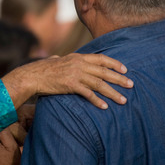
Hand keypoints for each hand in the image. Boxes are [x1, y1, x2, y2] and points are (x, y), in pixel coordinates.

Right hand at [2, 53, 132, 109]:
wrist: (33, 75)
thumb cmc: (43, 69)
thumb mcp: (56, 60)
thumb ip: (62, 59)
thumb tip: (60, 57)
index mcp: (78, 57)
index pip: (101, 59)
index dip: (114, 64)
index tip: (125, 70)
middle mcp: (79, 64)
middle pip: (104, 72)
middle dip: (119, 79)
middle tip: (131, 85)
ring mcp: (75, 74)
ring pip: (99, 84)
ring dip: (113, 93)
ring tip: (123, 100)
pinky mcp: (70, 85)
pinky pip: (88, 94)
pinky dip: (97, 101)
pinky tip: (104, 107)